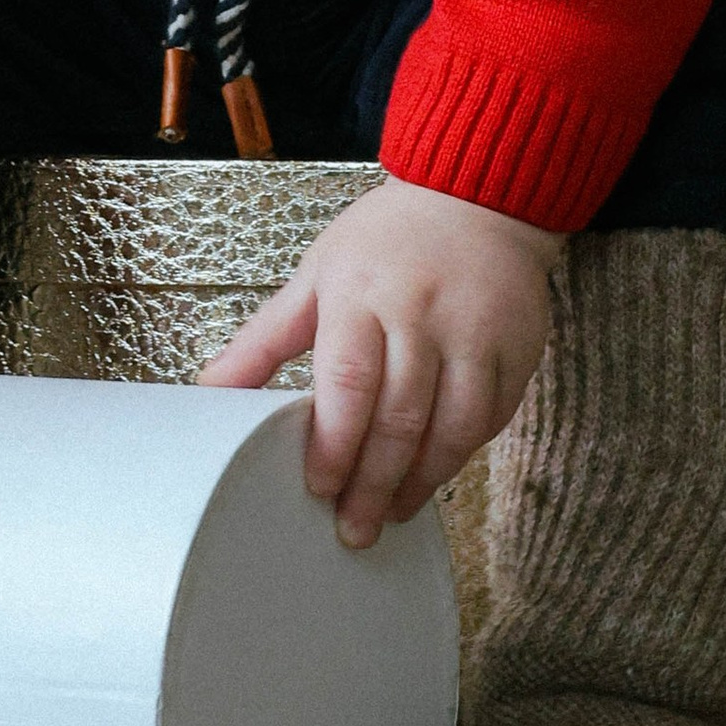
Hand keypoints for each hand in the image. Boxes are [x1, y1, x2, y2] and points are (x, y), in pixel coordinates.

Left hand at [198, 175, 564, 548]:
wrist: (477, 196)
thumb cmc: (387, 239)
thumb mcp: (317, 273)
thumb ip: (264, 338)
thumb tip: (209, 389)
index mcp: (363, 293)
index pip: (349, 382)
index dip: (334, 444)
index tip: (317, 488)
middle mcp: (423, 314)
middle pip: (399, 418)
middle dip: (372, 484)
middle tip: (352, 529)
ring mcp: (476, 333)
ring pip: (452, 429)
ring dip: (419, 483)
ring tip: (391, 514)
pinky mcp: (517, 349)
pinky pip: (490, 419)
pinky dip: (460, 456)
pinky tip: (434, 475)